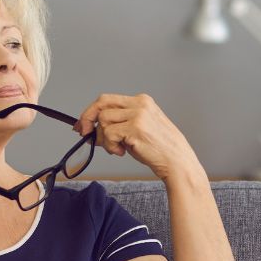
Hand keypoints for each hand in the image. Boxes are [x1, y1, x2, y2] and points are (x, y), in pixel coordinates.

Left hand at [73, 93, 199, 181]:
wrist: (177, 161)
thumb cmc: (159, 149)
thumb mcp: (138, 129)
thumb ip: (118, 124)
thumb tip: (92, 129)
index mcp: (142, 101)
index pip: (108, 99)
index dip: (91, 111)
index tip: (84, 123)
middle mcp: (140, 104)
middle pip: (102, 103)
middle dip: (88, 117)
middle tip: (84, 132)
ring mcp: (138, 115)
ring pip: (103, 120)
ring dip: (104, 138)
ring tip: (117, 148)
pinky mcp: (135, 128)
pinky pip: (108, 134)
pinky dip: (110, 146)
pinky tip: (122, 152)